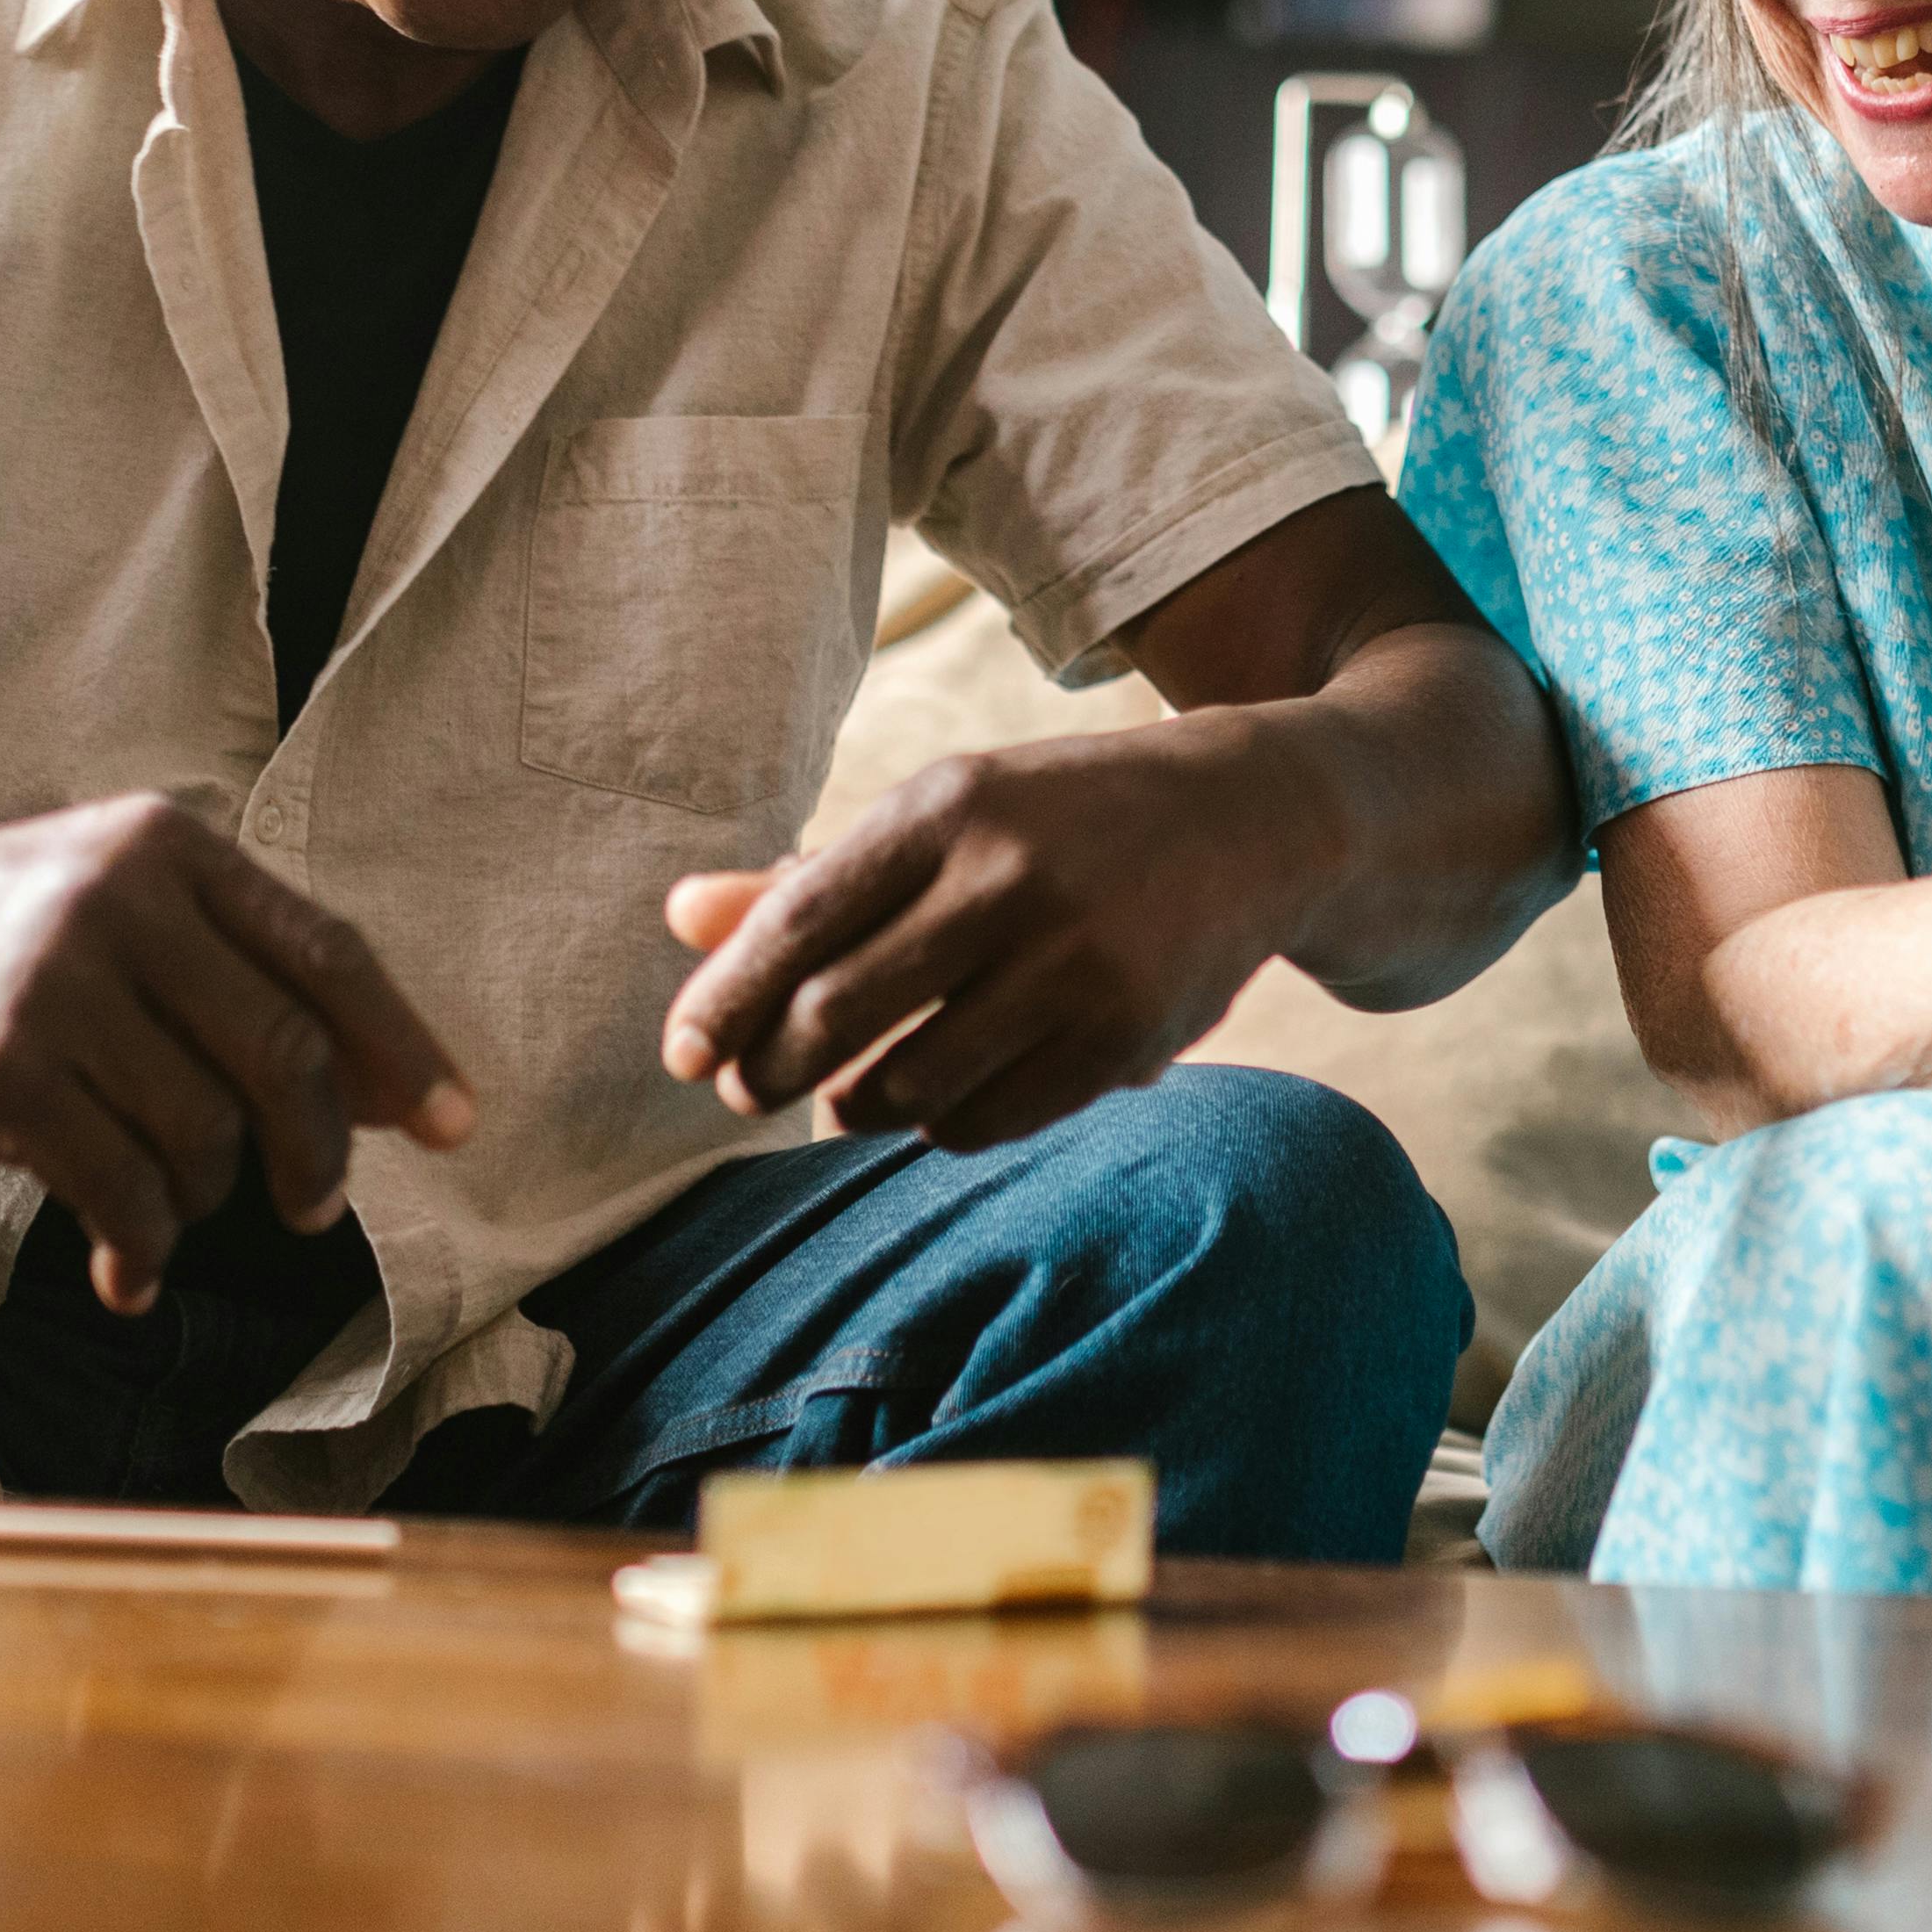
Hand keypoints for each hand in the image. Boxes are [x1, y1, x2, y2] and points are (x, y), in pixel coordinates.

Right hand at [0, 794, 472, 1312]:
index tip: (454, 1125)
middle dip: (317, 1149)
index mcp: (169, 849)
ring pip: (204, 1135)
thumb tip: (385, 1088)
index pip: (327, 954)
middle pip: (283, 1055)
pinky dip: (143, 1247)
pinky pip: (123, 1191)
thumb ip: (240, 974)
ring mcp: (52, 989)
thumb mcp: (115, 903)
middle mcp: (117, 903)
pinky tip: (128, 1271)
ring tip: (161, 1203)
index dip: (401, 1049)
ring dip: (204, 1197)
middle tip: (313, 1205)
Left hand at [653, 723, 1309, 1148]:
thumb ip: (811, 877)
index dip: (724, 1002)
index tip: (683, 1056)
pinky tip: (937, 1102)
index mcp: (948, 804)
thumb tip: (680, 916)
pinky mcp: (1125, 1039)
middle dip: (771, 1070)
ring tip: (846, 1094)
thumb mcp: (943, 816)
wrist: (1250, 822)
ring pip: (907, 1086)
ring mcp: (1074, 965)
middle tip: (750, 1089)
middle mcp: (1009, 879)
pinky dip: (939, 1127)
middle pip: (837, 1015)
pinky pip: (985, 1122)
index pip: (796, 923)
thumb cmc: (1059, 820)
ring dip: (853, 1107)